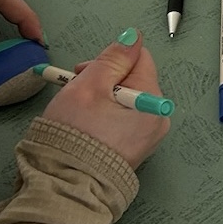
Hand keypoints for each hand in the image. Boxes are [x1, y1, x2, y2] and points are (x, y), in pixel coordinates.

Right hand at [43, 32, 169, 168]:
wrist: (65, 185)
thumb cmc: (75, 138)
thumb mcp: (89, 86)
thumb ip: (112, 59)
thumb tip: (133, 38)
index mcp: (152, 102)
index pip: (139, 59)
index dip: (110, 60)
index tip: (85, 72)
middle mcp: (157, 119)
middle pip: (133, 79)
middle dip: (104, 80)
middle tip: (78, 90)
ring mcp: (146, 136)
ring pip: (125, 99)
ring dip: (101, 97)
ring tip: (80, 110)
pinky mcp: (134, 148)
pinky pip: (122, 119)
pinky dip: (104, 115)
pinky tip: (86, 124)